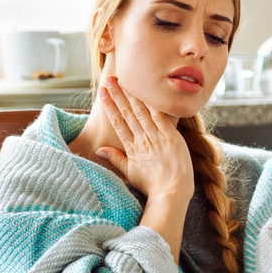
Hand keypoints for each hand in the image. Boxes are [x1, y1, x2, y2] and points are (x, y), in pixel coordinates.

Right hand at [96, 76, 194, 206]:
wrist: (171, 193)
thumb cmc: (152, 186)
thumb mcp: (130, 173)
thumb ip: (116, 158)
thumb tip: (100, 150)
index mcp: (132, 148)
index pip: (118, 122)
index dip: (110, 106)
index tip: (103, 93)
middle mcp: (142, 140)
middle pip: (127, 113)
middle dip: (118, 95)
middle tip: (109, 79)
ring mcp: (157, 137)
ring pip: (141, 112)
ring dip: (132, 95)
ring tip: (124, 81)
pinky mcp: (171, 137)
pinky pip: (161, 117)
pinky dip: (153, 104)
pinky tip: (147, 91)